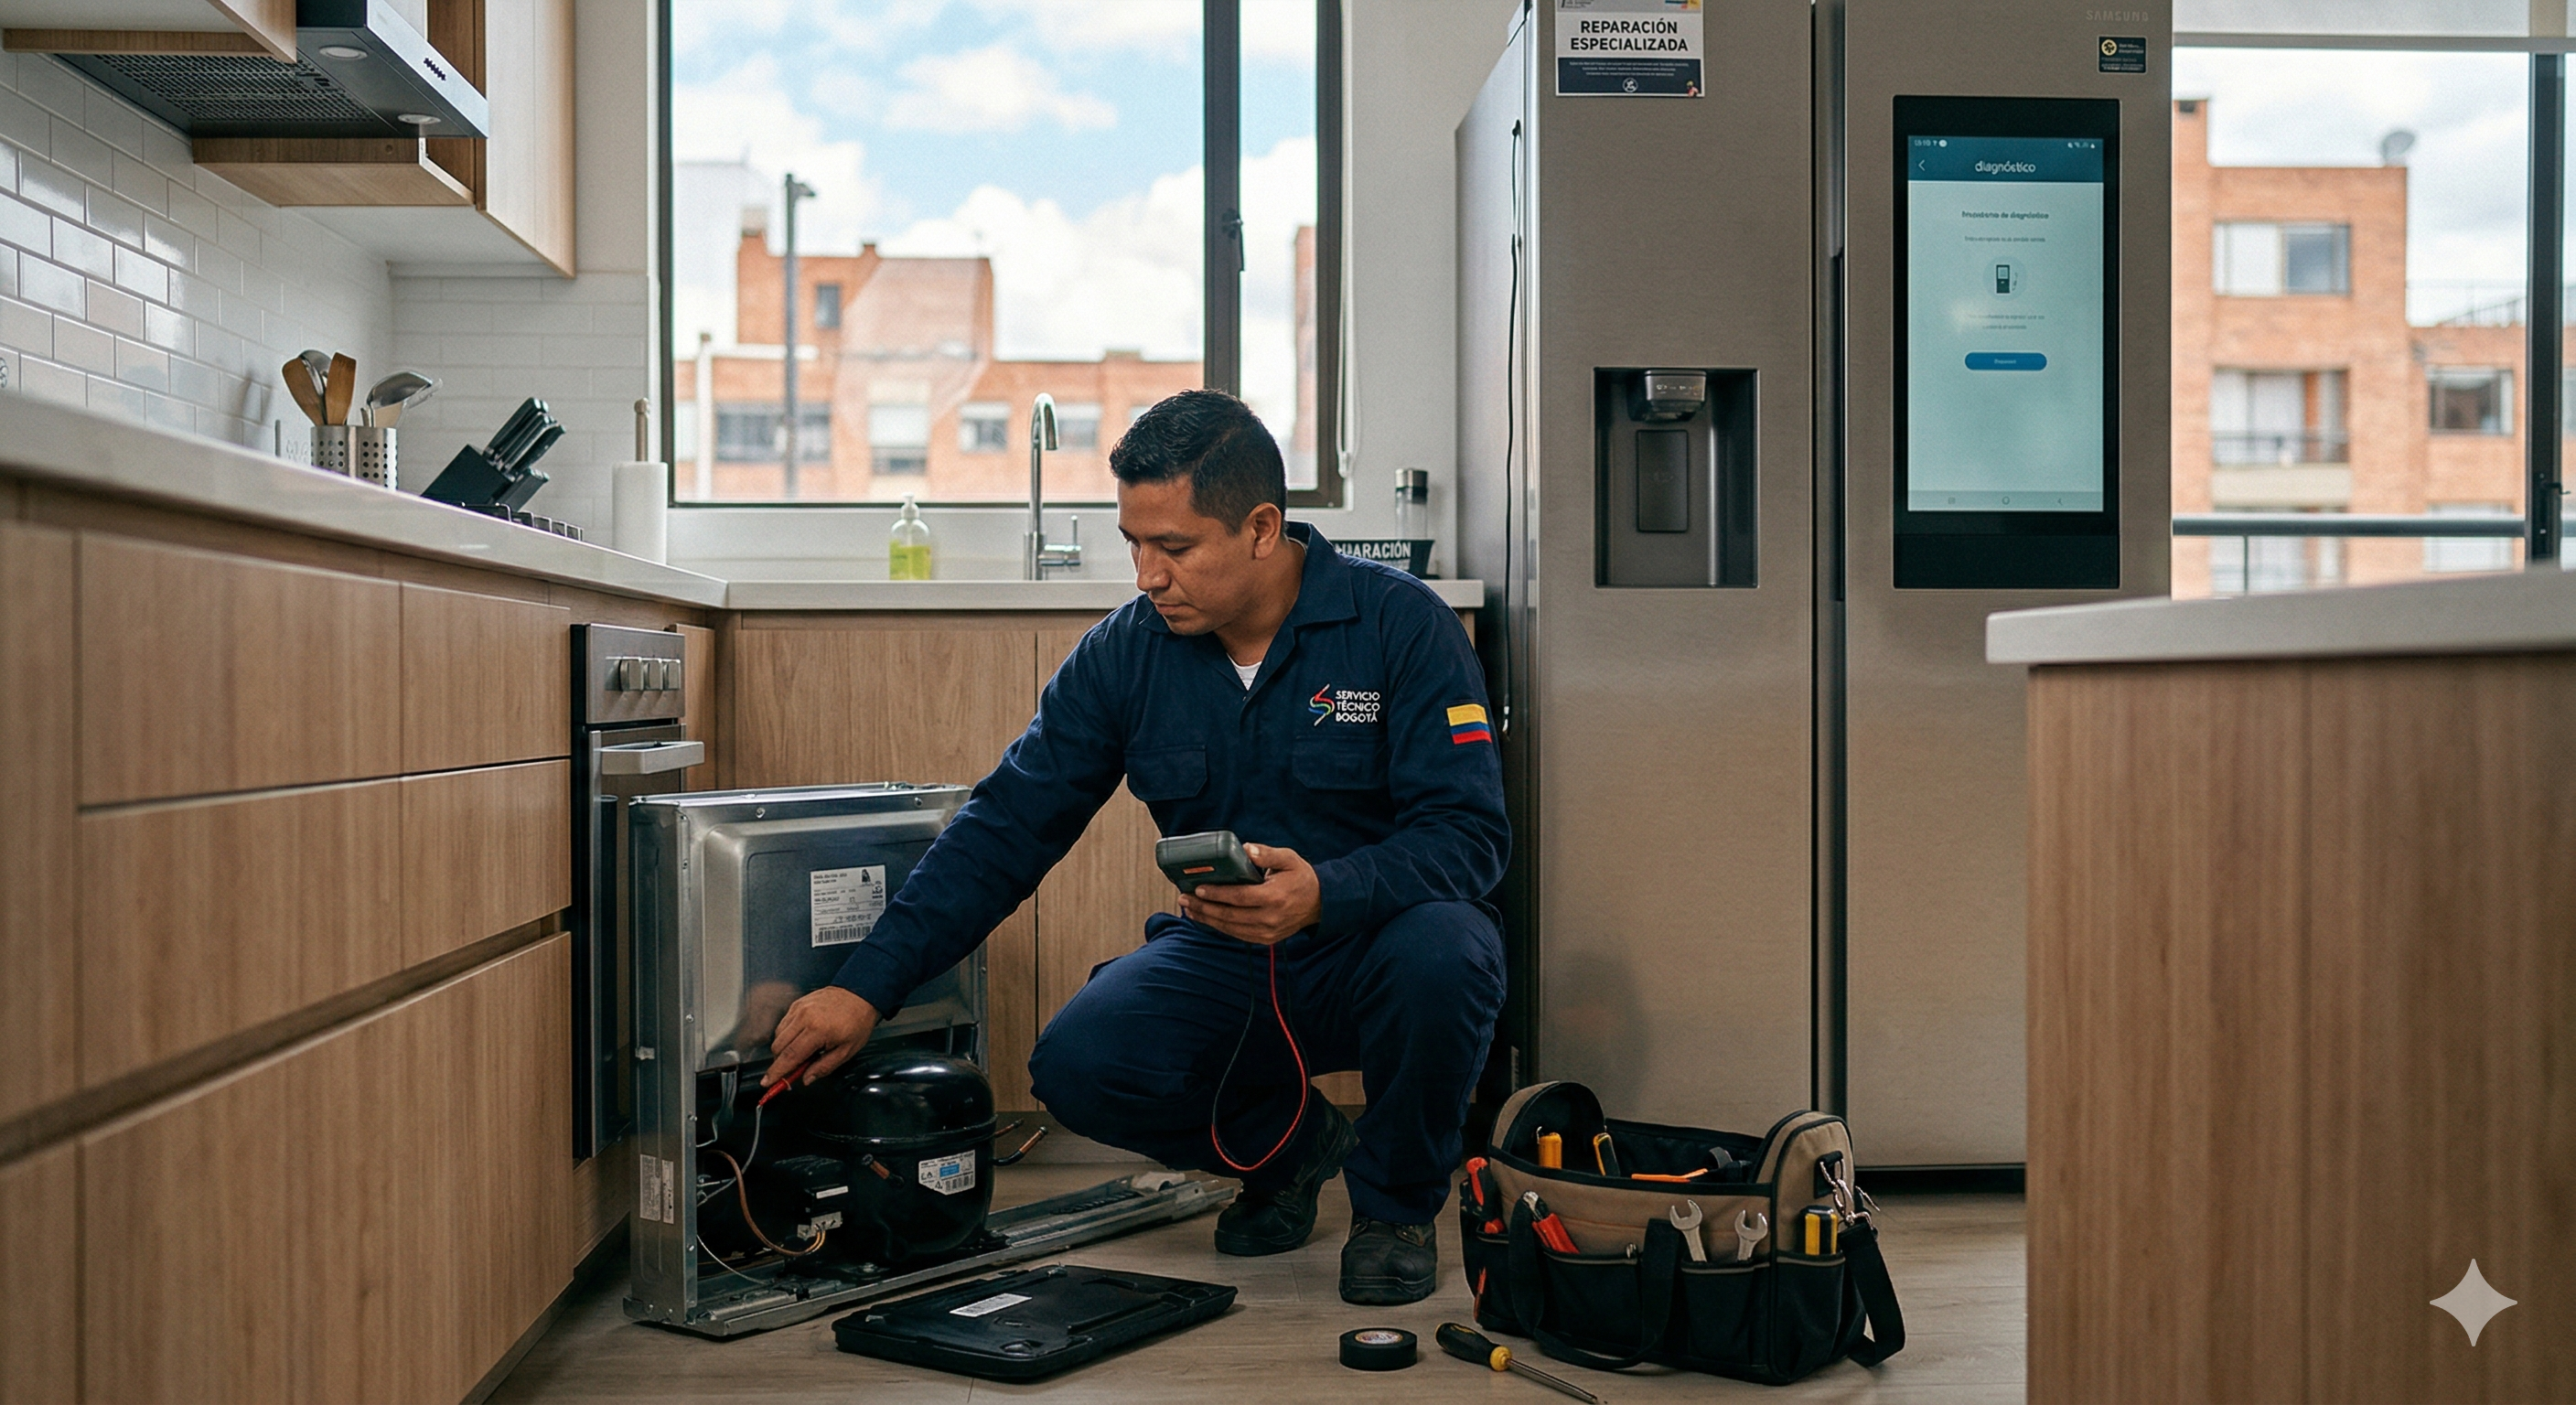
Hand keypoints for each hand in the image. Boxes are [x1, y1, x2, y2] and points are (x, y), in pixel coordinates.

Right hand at [763, 985, 880, 1088]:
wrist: (860, 994)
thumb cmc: (857, 1021)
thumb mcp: (847, 1051)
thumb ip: (824, 1067)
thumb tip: (806, 1079)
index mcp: (817, 1031)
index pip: (790, 1056)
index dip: (777, 1072)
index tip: (768, 1082)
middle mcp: (804, 1017)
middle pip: (778, 1047)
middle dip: (780, 1062)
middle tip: (793, 1070)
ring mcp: (799, 1009)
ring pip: (778, 1035)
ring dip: (783, 1049)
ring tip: (803, 1052)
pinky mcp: (797, 1004)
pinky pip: (783, 1024)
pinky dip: (786, 1035)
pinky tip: (800, 1038)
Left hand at [1180, 843, 1321, 945]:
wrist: (1320, 903)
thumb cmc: (1301, 877)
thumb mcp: (1289, 859)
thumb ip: (1267, 854)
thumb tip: (1246, 849)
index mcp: (1274, 897)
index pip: (1239, 897)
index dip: (1217, 894)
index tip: (1199, 889)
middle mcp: (1270, 918)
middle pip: (1229, 915)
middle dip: (1204, 908)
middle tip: (1184, 899)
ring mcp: (1267, 932)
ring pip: (1230, 928)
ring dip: (1207, 919)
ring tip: (1189, 909)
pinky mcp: (1265, 939)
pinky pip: (1237, 934)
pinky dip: (1220, 927)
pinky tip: (1207, 918)